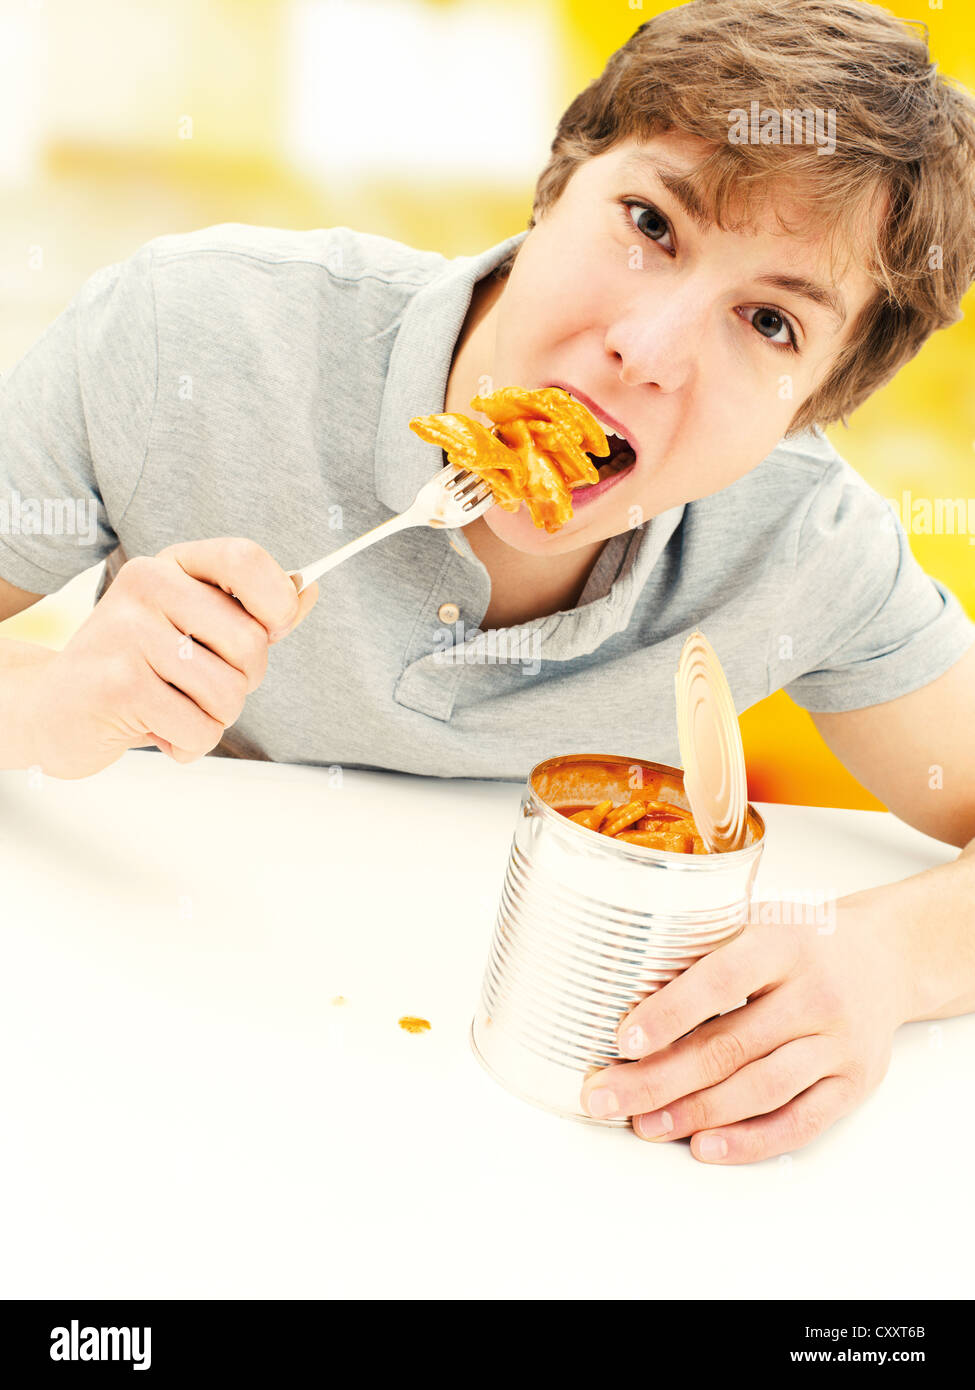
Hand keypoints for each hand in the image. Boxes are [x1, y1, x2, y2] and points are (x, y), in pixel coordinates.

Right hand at [31, 537, 318, 778]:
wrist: (55, 710)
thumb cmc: (139, 670)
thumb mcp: (194, 630)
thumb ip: (254, 612)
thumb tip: (309, 589)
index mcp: (171, 565)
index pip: (244, 558)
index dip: (277, 601)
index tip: (273, 630)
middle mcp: (146, 586)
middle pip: (250, 641)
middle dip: (245, 681)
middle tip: (204, 687)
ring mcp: (127, 632)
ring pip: (229, 693)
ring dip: (216, 719)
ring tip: (176, 709)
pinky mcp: (118, 684)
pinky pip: (199, 730)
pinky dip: (189, 745)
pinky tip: (156, 731)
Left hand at [579, 896, 910, 1163]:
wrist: (886, 957)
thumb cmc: (804, 938)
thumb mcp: (759, 918)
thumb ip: (706, 943)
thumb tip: (623, 981)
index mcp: (783, 943)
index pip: (720, 981)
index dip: (669, 1014)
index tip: (623, 1041)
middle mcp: (814, 994)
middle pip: (730, 1046)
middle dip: (659, 1079)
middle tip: (606, 1097)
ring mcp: (838, 1043)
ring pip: (760, 1089)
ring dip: (696, 1114)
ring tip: (645, 1125)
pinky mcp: (854, 1083)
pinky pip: (800, 1122)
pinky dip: (750, 1140)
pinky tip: (706, 1145)